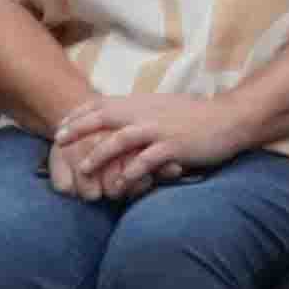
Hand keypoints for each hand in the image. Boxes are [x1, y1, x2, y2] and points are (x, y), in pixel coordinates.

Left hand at [50, 89, 255, 199]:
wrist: (229, 120)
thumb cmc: (196, 118)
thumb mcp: (164, 109)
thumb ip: (141, 114)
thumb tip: (119, 123)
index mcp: (143, 103)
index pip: (103, 104)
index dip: (80, 114)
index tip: (61, 125)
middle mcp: (147, 113)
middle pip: (105, 117)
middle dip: (79, 128)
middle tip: (58, 141)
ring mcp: (160, 130)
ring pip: (121, 139)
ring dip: (99, 154)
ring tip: (83, 169)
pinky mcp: (174, 147)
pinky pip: (147, 160)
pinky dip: (131, 172)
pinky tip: (120, 185)